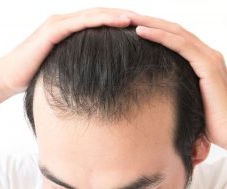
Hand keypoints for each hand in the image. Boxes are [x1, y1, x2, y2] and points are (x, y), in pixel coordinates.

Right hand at [0, 7, 135, 95]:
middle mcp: (65, 22)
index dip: (119, 23)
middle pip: (100, 15)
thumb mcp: (62, 69)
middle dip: (124, 16)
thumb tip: (96, 77)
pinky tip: (120, 21)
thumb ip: (77, 66)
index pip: (99, 23)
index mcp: (69, 30)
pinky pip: (81, 22)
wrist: (9, 75)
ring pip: (93, 15)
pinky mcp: (53, 30)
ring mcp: (58, 23)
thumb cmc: (35, 75)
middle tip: (147, 20)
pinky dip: (101, 20)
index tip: (141, 29)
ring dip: (117, 15)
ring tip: (139, 18)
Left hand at [129, 14, 226, 148]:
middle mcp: (205, 54)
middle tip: (124, 17)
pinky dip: (160, 36)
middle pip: (172, 30)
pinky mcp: (208, 65)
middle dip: (147, 21)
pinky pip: (181, 45)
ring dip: (149, 23)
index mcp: (200, 60)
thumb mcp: (185, 98)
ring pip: (175, 32)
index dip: (151, 29)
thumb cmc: (207, 120)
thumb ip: (172, 87)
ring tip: (127, 19)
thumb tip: (148, 89)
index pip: (172, 38)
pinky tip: (141, 31)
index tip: (128, 28)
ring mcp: (208, 57)